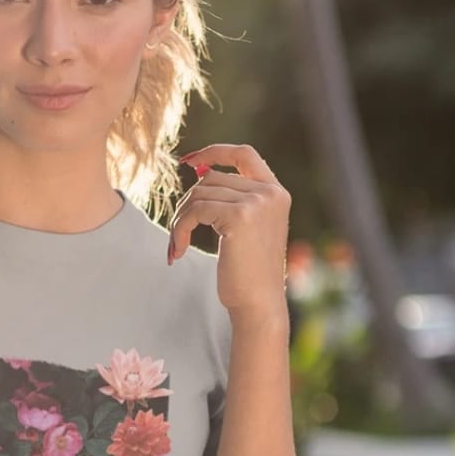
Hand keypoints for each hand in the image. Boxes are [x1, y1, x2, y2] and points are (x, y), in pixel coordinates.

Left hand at [168, 144, 290, 325]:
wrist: (259, 304)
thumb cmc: (248, 274)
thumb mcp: (246, 230)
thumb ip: (232, 199)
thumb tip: (198, 171)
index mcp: (276, 193)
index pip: (245, 154)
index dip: (215, 151)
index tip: (189, 160)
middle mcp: (271, 193)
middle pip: (211, 179)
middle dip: (187, 204)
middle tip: (178, 233)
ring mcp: (257, 202)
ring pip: (198, 194)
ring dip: (180, 220)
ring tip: (178, 245)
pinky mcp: (239, 216)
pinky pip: (195, 211)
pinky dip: (179, 230)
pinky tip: (178, 251)